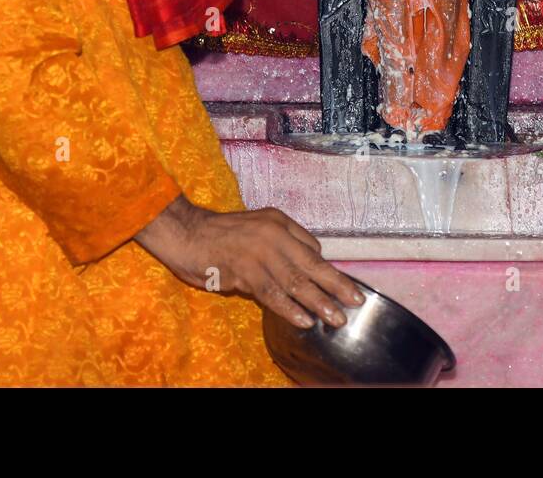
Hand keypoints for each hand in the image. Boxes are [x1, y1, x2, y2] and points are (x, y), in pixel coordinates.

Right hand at [136, 195, 364, 328]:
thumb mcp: (258, 228)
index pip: (312, 249)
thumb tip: (311, 259)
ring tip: (336, 317)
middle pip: (312, 264)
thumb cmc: (221, 235)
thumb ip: (283, 242)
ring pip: (295, 281)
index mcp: (279, 222)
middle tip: (356, 300)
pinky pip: (271, 292)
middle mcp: (274, 234)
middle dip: (336, 285)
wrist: (186, 232)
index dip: (329, 271)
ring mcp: (259, 252)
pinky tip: (304, 319)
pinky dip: (289, 308)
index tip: (345, 288)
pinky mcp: (243, 270)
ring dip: (318, 302)